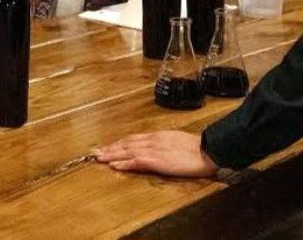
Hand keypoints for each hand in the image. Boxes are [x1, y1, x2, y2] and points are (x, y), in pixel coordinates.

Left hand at [95, 131, 218, 177]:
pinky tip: (115, 165)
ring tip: (99, 158)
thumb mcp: (175, 141)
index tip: (107, 146)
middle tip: (95, 152)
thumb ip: (163, 144)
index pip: (132, 138)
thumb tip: (154, 147)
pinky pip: (137, 161)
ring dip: (112, 155)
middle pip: (126, 143)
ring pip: (127, 151)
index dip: (118, 143)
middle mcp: (152, 140)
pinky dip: (124, 163)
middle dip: (110, 148)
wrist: (207, 150)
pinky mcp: (158, 161)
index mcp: (157, 136)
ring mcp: (154, 150)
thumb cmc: (196, 147)